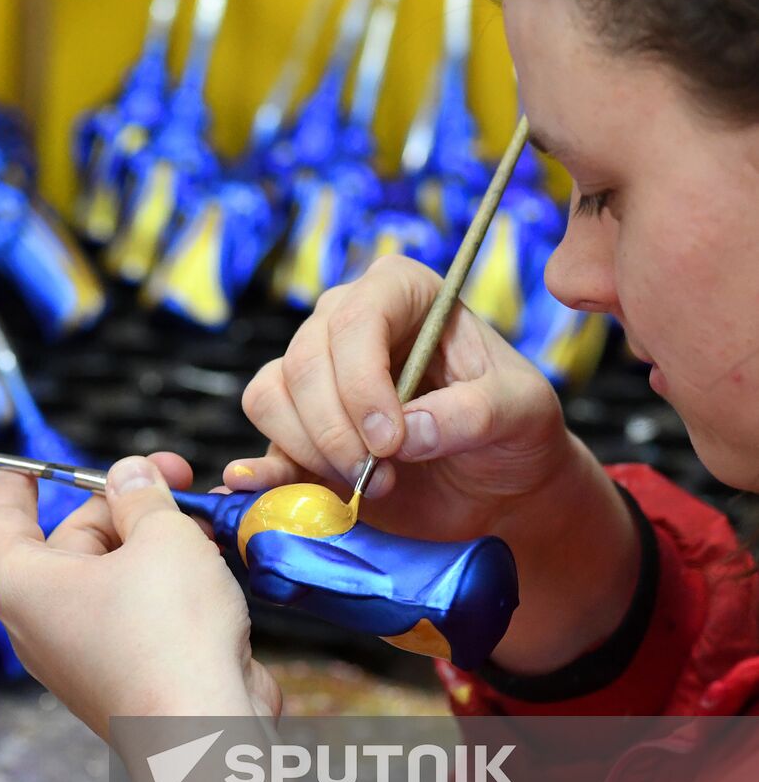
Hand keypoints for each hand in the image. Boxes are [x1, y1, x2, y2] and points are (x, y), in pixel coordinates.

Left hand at [0, 453, 280, 741]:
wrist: (204, 733)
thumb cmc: (169, 633)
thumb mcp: (161, 535)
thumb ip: (142, 495)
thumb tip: (129, 475)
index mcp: (26, 585)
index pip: (2, 525)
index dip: (12, 489)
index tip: (20, 467)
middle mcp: (44, 623)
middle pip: (73, 542)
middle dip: (124, 503)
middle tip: (174, 474)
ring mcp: (85, 654)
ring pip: (115, 576)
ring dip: (157, 540)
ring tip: (204, 516)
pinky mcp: (125, 675)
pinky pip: (138, 612)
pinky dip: (169, 582)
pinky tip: (213, 561)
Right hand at [231, 255, 638, 672]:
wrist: (494, 487)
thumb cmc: (512, 432)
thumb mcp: (521, 414)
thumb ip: (474, 414)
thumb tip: (408, 433)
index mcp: (404, 294)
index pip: (357, 316)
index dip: (362, 382)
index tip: (390, 441)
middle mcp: (347, 321)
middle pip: (305, 361)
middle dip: (337, 429)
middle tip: (384, 476)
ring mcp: (316, 372)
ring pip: (271, 395)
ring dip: (312, 450)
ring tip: (370, 485)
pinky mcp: (295, 424)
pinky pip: (260, 433)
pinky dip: (259, 464)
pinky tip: (260, 485)